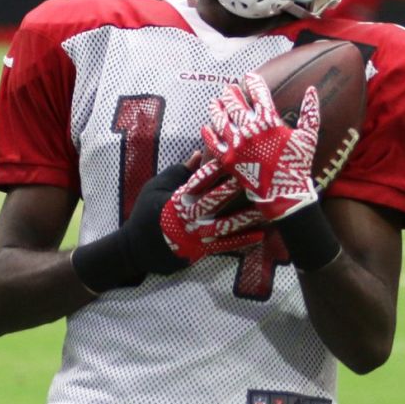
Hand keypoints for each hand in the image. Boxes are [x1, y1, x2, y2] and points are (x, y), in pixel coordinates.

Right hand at [79, 154, 266, 290]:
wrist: (136, 249)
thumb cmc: (146, 213)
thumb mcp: (157, 186)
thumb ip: (180, 171)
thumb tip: (201, 153)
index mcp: (179, 197)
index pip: (202, 179)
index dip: (220, 167)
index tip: (237, 155)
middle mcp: (190, 216)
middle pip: (218, 199)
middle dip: (239, 187)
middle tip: (259, 176)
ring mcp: (196, 235)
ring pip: (227, 223)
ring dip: (248, 214)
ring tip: (268, 206)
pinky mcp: (201, 250)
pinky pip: (226, 245)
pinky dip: (243, 240)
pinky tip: (261, 234)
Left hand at [202, 72, 320, 220]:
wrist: (285, 193)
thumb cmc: (298, 164)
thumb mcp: (309, 136)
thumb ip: (310, 111)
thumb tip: (312, 89)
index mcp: (269, 122)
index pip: (258, 94)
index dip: (253, 82)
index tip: (250, 76)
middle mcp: (250, 130)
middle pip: (235, 104)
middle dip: (231, 93)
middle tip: (228, 88)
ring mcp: (237, 145)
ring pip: (220, 120)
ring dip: (216, 108)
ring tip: (214, 102)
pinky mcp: (228, 160)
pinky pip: (213, 143)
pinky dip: (208, 134)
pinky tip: (206, 127)